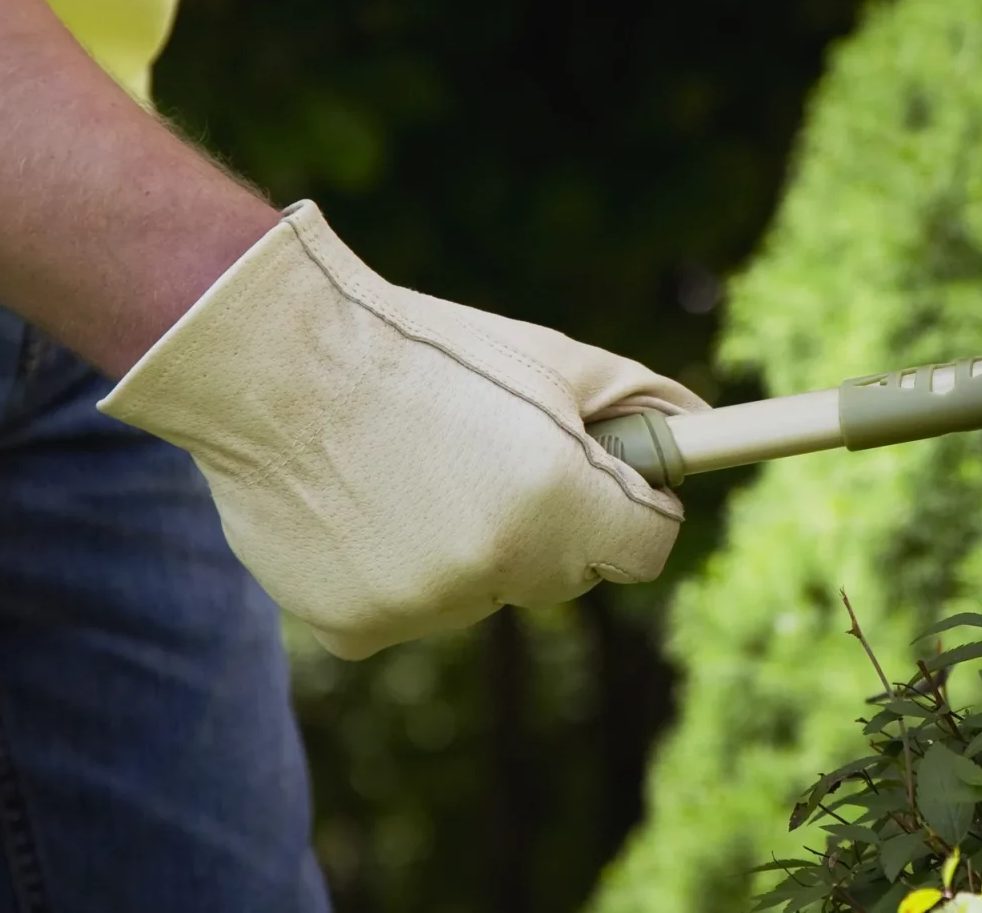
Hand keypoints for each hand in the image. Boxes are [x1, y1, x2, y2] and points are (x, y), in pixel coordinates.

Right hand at [98, 203, 703, 659]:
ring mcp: (424, 606)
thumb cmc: (424, 350)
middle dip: (549, 522)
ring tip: (408, 467)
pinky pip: (407, 612)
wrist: (277, 367)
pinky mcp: (356, 630)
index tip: (610, 483)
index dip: (632, 510)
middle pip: (564, 573)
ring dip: (466, 546)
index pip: (646, 550)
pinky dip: (394, 572)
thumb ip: (642, 405)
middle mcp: (499, 565)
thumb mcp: (550, 359)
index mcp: (560, 498)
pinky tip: (361, 506)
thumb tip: (705, 430)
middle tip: (488, 454)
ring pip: (481, 590)